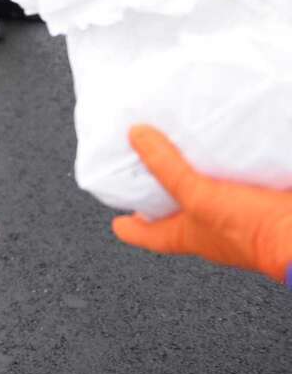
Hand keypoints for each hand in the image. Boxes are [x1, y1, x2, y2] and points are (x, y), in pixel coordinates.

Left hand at [112, 125, 291, 281]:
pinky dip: (225, 166)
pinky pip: (234, 181)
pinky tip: (223, 147)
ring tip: (180, 146)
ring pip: (205, 194)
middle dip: (160, 192)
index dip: (130, 227)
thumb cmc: (252, 231)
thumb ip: (167, 169)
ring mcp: (234, 216)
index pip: (148, 235)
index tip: (117, 219)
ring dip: (194, 174)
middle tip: (144, 168)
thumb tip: (137, 137)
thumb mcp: (199, 197)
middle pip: (175, 212)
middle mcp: (208, 229)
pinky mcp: (257, 200)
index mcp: (187, 236)